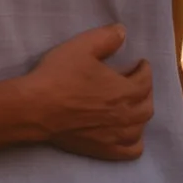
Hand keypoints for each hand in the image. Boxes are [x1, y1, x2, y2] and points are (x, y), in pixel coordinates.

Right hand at [20, 24, 153, 161]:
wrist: (36, 109)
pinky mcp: (104, 150)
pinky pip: (132, 150)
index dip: (144, 69)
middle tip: (134, 82)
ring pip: (141, 127)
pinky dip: (135, 142)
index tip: (140, 63)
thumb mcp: (80, 47)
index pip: (145, 80)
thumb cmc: (58, 76)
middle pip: (147, 105)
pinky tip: (127, 133)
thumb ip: (105, 38)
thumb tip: (122, 31)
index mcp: (124, 90)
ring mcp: (116, 135)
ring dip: (140, 115)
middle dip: (145, 91)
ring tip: (131, 106)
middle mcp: (126, 115)